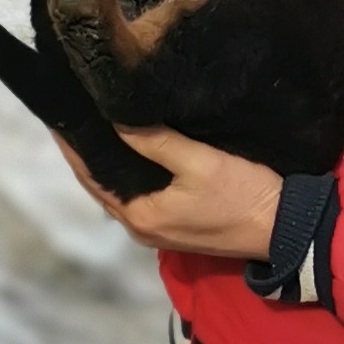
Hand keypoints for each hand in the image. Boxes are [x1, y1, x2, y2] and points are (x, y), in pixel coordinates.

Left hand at [57, 124, 280, 260]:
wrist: (284, 228)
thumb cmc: (243, 195)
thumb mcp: (199, 162)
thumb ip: (155, 141)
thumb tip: (115, 119)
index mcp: (140, 215)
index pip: (90, 177)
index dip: (73, 147)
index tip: (59, 116)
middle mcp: (141, 227)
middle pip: (101, 185)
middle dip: (87, 152)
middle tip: (74, 114)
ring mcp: (158, 229)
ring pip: (120, 190)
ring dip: (108, 162)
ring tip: (96, 125)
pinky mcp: (176, 225)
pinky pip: (139, 194)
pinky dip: (128, 172)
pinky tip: (129, 149)